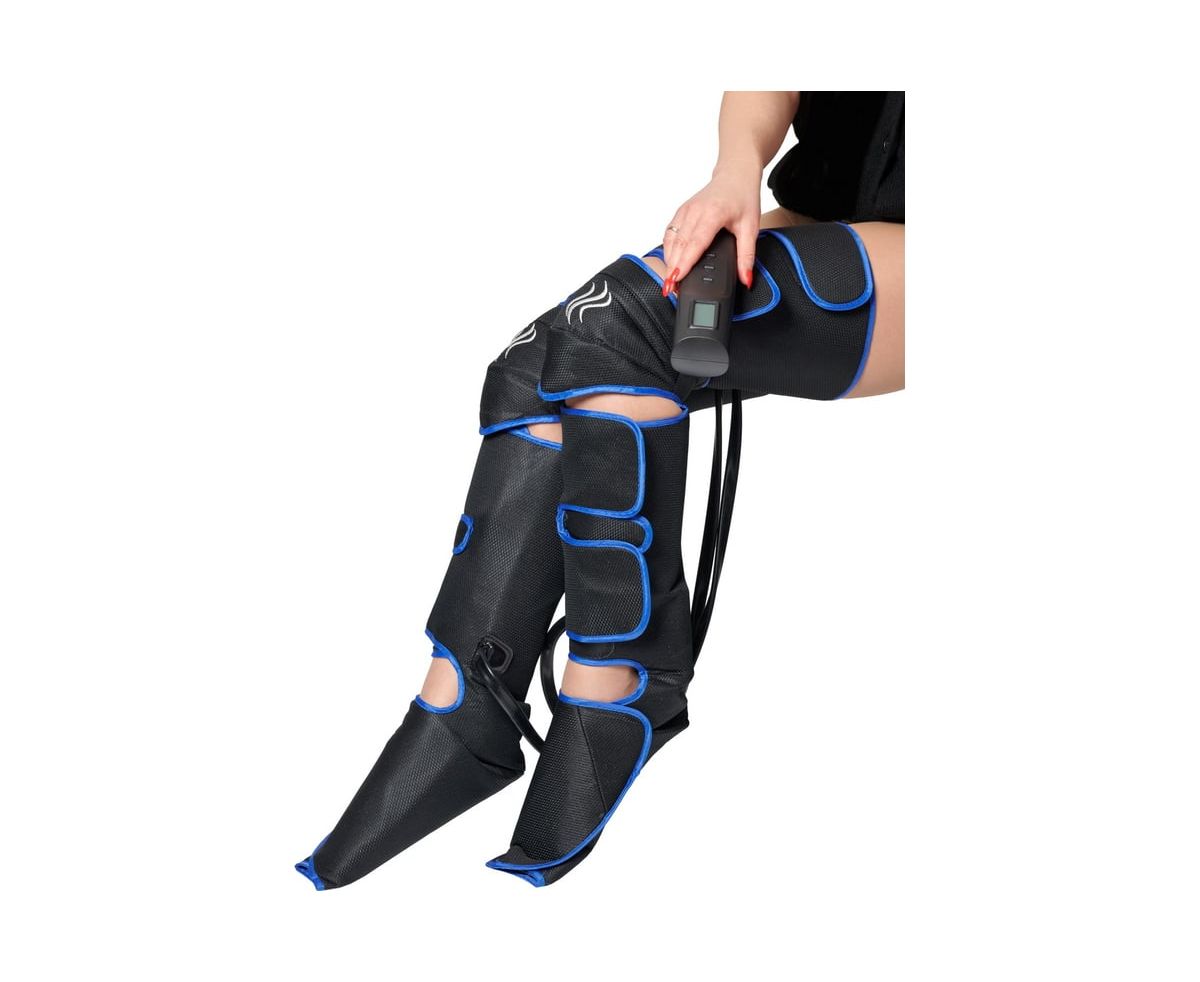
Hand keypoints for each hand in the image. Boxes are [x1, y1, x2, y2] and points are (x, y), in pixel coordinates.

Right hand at [660, 159, 761, 295]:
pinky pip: (669, 234)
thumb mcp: (751, 227)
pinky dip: (668, 250)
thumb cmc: (743, 196)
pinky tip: (671, 263)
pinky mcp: (680, 212)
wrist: (735, 174)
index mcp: (712, 213)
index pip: (694, 243)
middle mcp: (694, 211)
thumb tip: (746, 278)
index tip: (676, 279)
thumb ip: (747, 256)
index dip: (683, 263)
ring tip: (669, 281)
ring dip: (668, 261)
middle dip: (672, 269)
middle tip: (670, 289)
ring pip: (670, 240)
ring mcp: (684, 210)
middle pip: (678, 245)